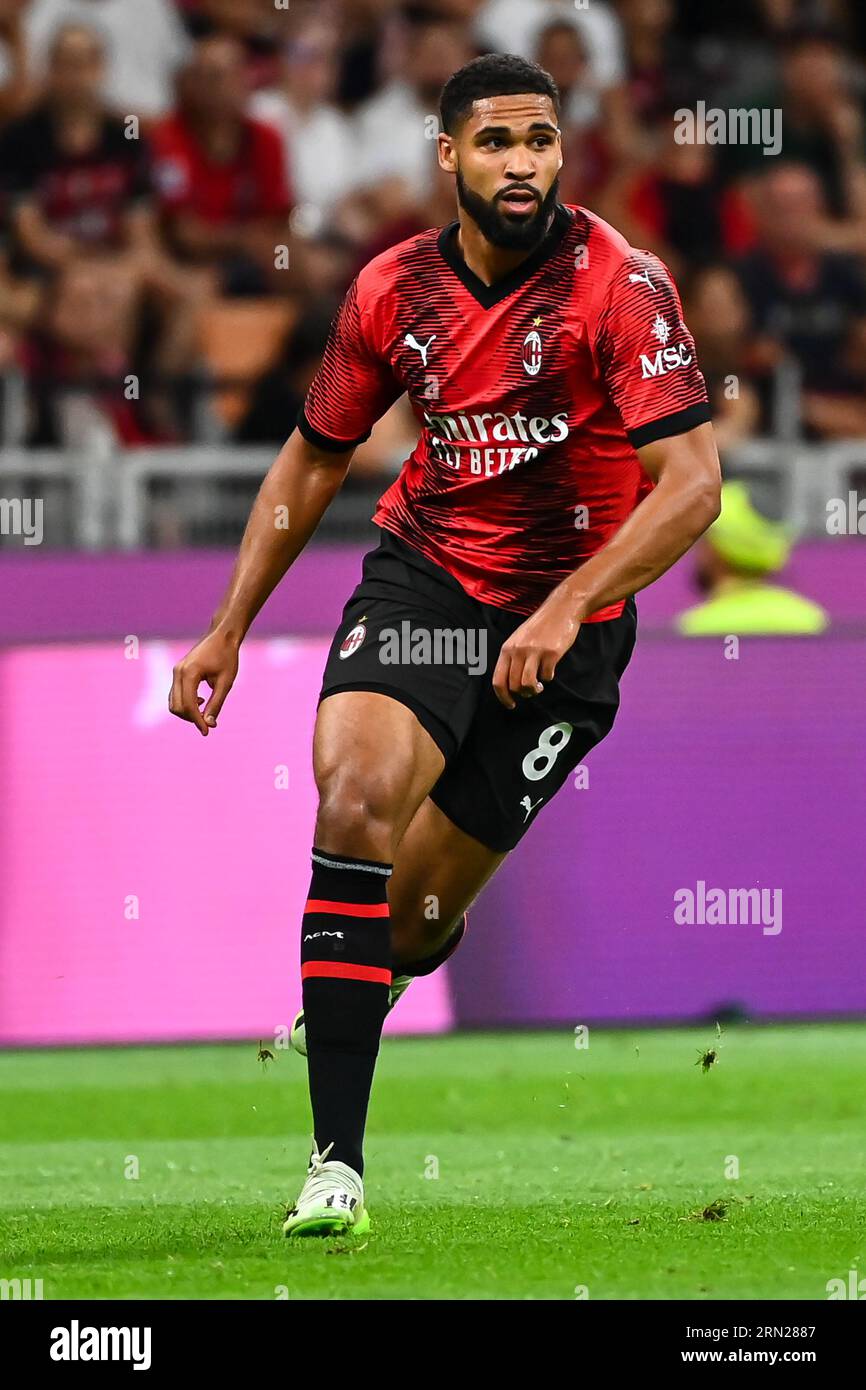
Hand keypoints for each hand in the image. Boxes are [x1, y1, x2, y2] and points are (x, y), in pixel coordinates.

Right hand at [169, 629, 239, 735]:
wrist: (223, 636)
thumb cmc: (227, 656)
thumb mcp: (226, 682)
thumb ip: (216, 703)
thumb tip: (209, 724)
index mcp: (190, 673)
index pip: (188, 705)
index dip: (197, 721)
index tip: (207, 731)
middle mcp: (178, 672)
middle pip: (177, 706)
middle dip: (191, 718)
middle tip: (208, 723)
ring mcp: (176, 671)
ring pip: (173, 702)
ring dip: (187, 712)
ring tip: (205, 711)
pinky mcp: (178, 672)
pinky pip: (175, 694)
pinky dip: (185, 703)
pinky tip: (200, 700)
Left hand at [492, 593, 580, 709]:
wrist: (561, 609)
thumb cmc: (540, 627)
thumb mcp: (519, 639)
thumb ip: (513, 658)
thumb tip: (511, 684)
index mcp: (507, 649)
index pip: (498, 680)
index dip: (503, 697)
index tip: (511, 704)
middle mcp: (518, 650)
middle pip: (514, 685)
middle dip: (523, 693)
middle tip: (532, 691)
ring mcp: (534, 651)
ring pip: (527, 684)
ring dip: (534, 691)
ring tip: (539, 687)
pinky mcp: (551, 653)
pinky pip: (546, 676)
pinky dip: (548, 677)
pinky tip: (550, 670)